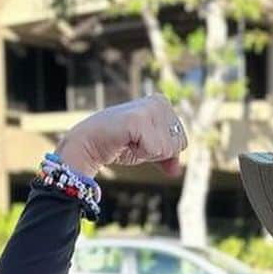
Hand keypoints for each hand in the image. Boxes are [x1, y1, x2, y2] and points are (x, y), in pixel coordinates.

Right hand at [54, 94, 187, 178]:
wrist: (90, 143)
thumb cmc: (119, 144)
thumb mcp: (150, 151)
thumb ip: (167, 157)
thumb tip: (176, 171)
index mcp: (164, 104)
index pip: (182, 142)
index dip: (162, 151)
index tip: (141, 141)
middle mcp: (160, 102)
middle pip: (178, 145)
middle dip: (157, 152)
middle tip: (134, 142)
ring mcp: (150, 108)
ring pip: (168, 149)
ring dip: (148, 153)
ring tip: (130, 141)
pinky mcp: (139, 119)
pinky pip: (155, 150)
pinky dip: (141, 153)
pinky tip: (126, 142)